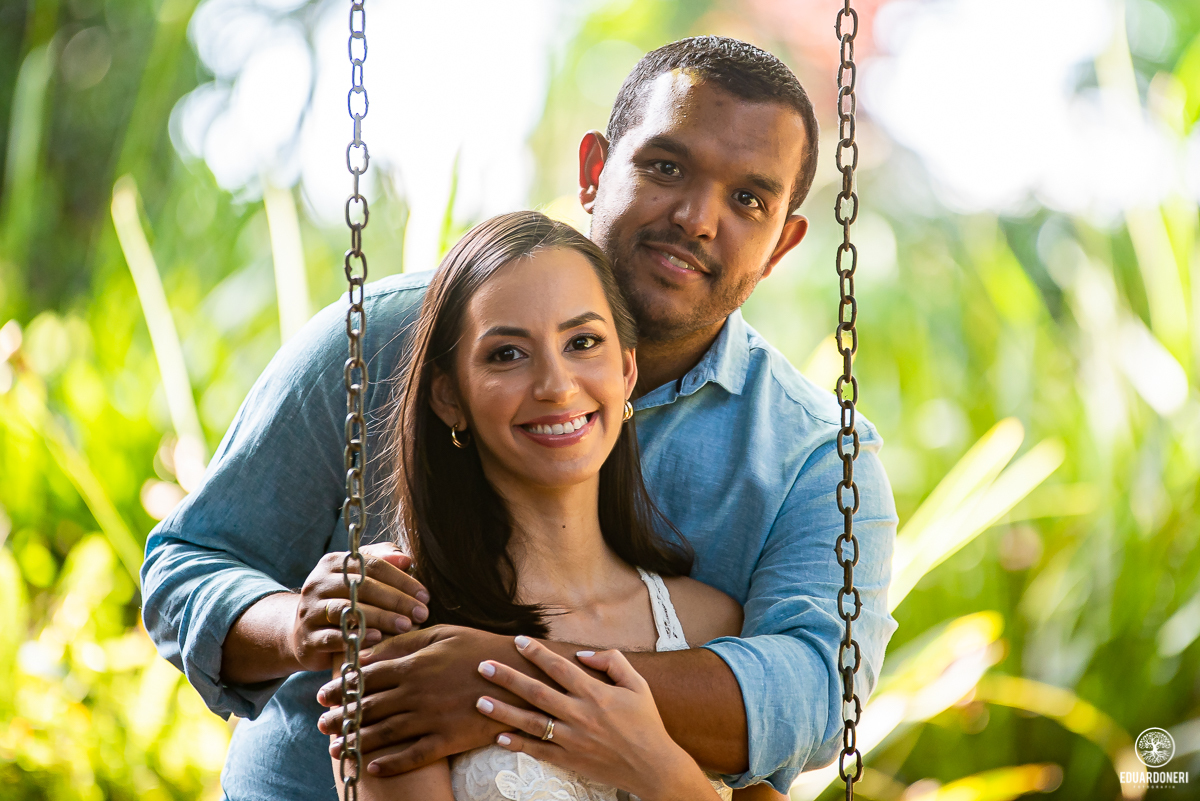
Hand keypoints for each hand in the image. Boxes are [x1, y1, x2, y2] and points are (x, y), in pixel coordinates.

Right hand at [289, 542, 428, 672]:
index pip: (372, 566)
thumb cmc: (342, 600)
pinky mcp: (308, 638)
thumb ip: (382, 561)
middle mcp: (318, 583)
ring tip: (406, 626)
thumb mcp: (358, 577)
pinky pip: (333, 636)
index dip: (401, 579)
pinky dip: (355, 636)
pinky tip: (377, 638)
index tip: (425, 595)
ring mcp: (310, 611)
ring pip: (348, 610)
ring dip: (381, 618)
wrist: (303, 632)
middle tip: (421, 613)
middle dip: (397, 600)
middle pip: (362, 587)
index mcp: (332, 563)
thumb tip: (406, 559)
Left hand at [315, 625, 538, 774]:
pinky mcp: (447, 740)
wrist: (520, 677)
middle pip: (369, 707)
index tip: (325, 694)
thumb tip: (375, 648)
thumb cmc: (481, 649)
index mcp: (415, 665)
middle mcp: (417, 693)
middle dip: (341, 716)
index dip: (342, 687)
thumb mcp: (444, 634)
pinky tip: (372, 766)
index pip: (367, 677)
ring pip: (384, 733)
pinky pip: (412, 755)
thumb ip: (407, 641)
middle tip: (322, 724)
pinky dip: (390, 763)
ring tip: (336, 748)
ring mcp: (431, 719)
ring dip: (356, 741)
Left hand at [475, 636, 718, 800]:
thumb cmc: (646, 723)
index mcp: (596, 693)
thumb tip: (582, 654)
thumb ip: (613, 662)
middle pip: (536, 692)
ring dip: (503, 711)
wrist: (654, 767)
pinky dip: (517, 745)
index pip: (559, 667)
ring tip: (479, 702)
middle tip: (484, 666)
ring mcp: (573, 740)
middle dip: (508, 678)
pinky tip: (498, 737)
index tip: (518, 641)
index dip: (537, 653)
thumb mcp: (638, 685)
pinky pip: (538, 752)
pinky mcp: (570, 760)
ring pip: (531, 723)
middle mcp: (580, 715)